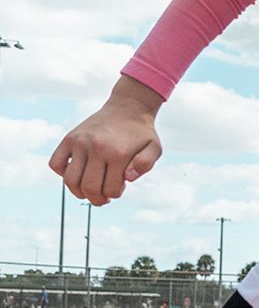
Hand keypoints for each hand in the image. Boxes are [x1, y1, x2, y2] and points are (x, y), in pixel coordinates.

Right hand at [49, 75, 163, 205]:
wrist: (128, 108)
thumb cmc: (141, 133)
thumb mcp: (154, 148)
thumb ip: (145, 164)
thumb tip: (127, 178)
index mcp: (118, 153)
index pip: (110, 189)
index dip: (115, 194)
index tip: (119, 187)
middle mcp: (96, 148)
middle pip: (88, 188)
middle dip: (97, 200)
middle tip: (103, 198)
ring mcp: (80, 143)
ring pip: (70, 180)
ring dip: (78, 192)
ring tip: (89, 191)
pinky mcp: (69, 138)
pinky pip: (55, 164)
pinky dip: (62, 174)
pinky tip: (78, 173)